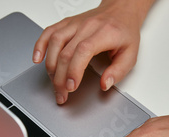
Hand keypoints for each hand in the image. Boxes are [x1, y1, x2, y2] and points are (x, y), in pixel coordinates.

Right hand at [33, 0, 153, 103]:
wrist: (121, 10)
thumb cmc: (124, 32)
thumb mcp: (131, 55)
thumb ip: (118, 71)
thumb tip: (104, 84)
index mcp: (104, 33)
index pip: (83, 51)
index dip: (73, 70)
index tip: (71, 86)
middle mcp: (87, 26)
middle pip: (66, 52)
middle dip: (60, 77)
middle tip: (61, 94)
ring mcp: (75, 24)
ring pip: (55, 42)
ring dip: (50, 65)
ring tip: (53, 82)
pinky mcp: (67, 23)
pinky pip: (49, 32)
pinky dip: (40, 45)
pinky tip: (37, 58)